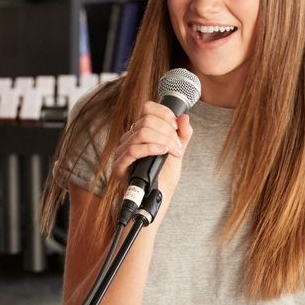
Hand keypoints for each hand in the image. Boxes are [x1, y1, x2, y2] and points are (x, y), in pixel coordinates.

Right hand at [109, 102, 193, 221]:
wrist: (160, 196)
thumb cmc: (166, 174)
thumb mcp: (178, 149)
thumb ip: (183, 133)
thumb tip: (184, 117)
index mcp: (140, 130)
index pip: (148, 108)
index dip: (164, 114)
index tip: (177, 126)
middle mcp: (129, 138)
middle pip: (147, 120)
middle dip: (168, 131)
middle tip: (178, 146)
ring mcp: (122, 151)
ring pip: (141, 133)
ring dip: (163, 140)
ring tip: (174, 152)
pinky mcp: (120, 165)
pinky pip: (134, 150)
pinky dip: (152, 148)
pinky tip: (163, 152)